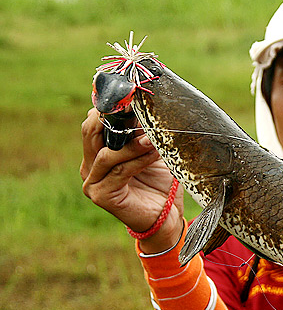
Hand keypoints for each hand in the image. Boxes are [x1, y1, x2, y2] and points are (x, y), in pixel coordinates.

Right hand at [80, 107, 183, 251]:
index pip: (93, 123)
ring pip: (107, 153)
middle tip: (135, 108)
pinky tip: (154, 151)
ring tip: (153, 136)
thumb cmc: (159, 182)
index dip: (108, 107)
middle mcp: (89, 165)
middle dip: (114, 119)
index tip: (128, 94)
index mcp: (96, 152)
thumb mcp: (150, 151)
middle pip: (91, 132)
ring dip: (133, 143)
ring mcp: (92, 181)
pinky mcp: (101, 195)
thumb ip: (142, 132)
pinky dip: (138, 159)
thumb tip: (147, 105)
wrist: (166, 216)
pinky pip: (120, 171)